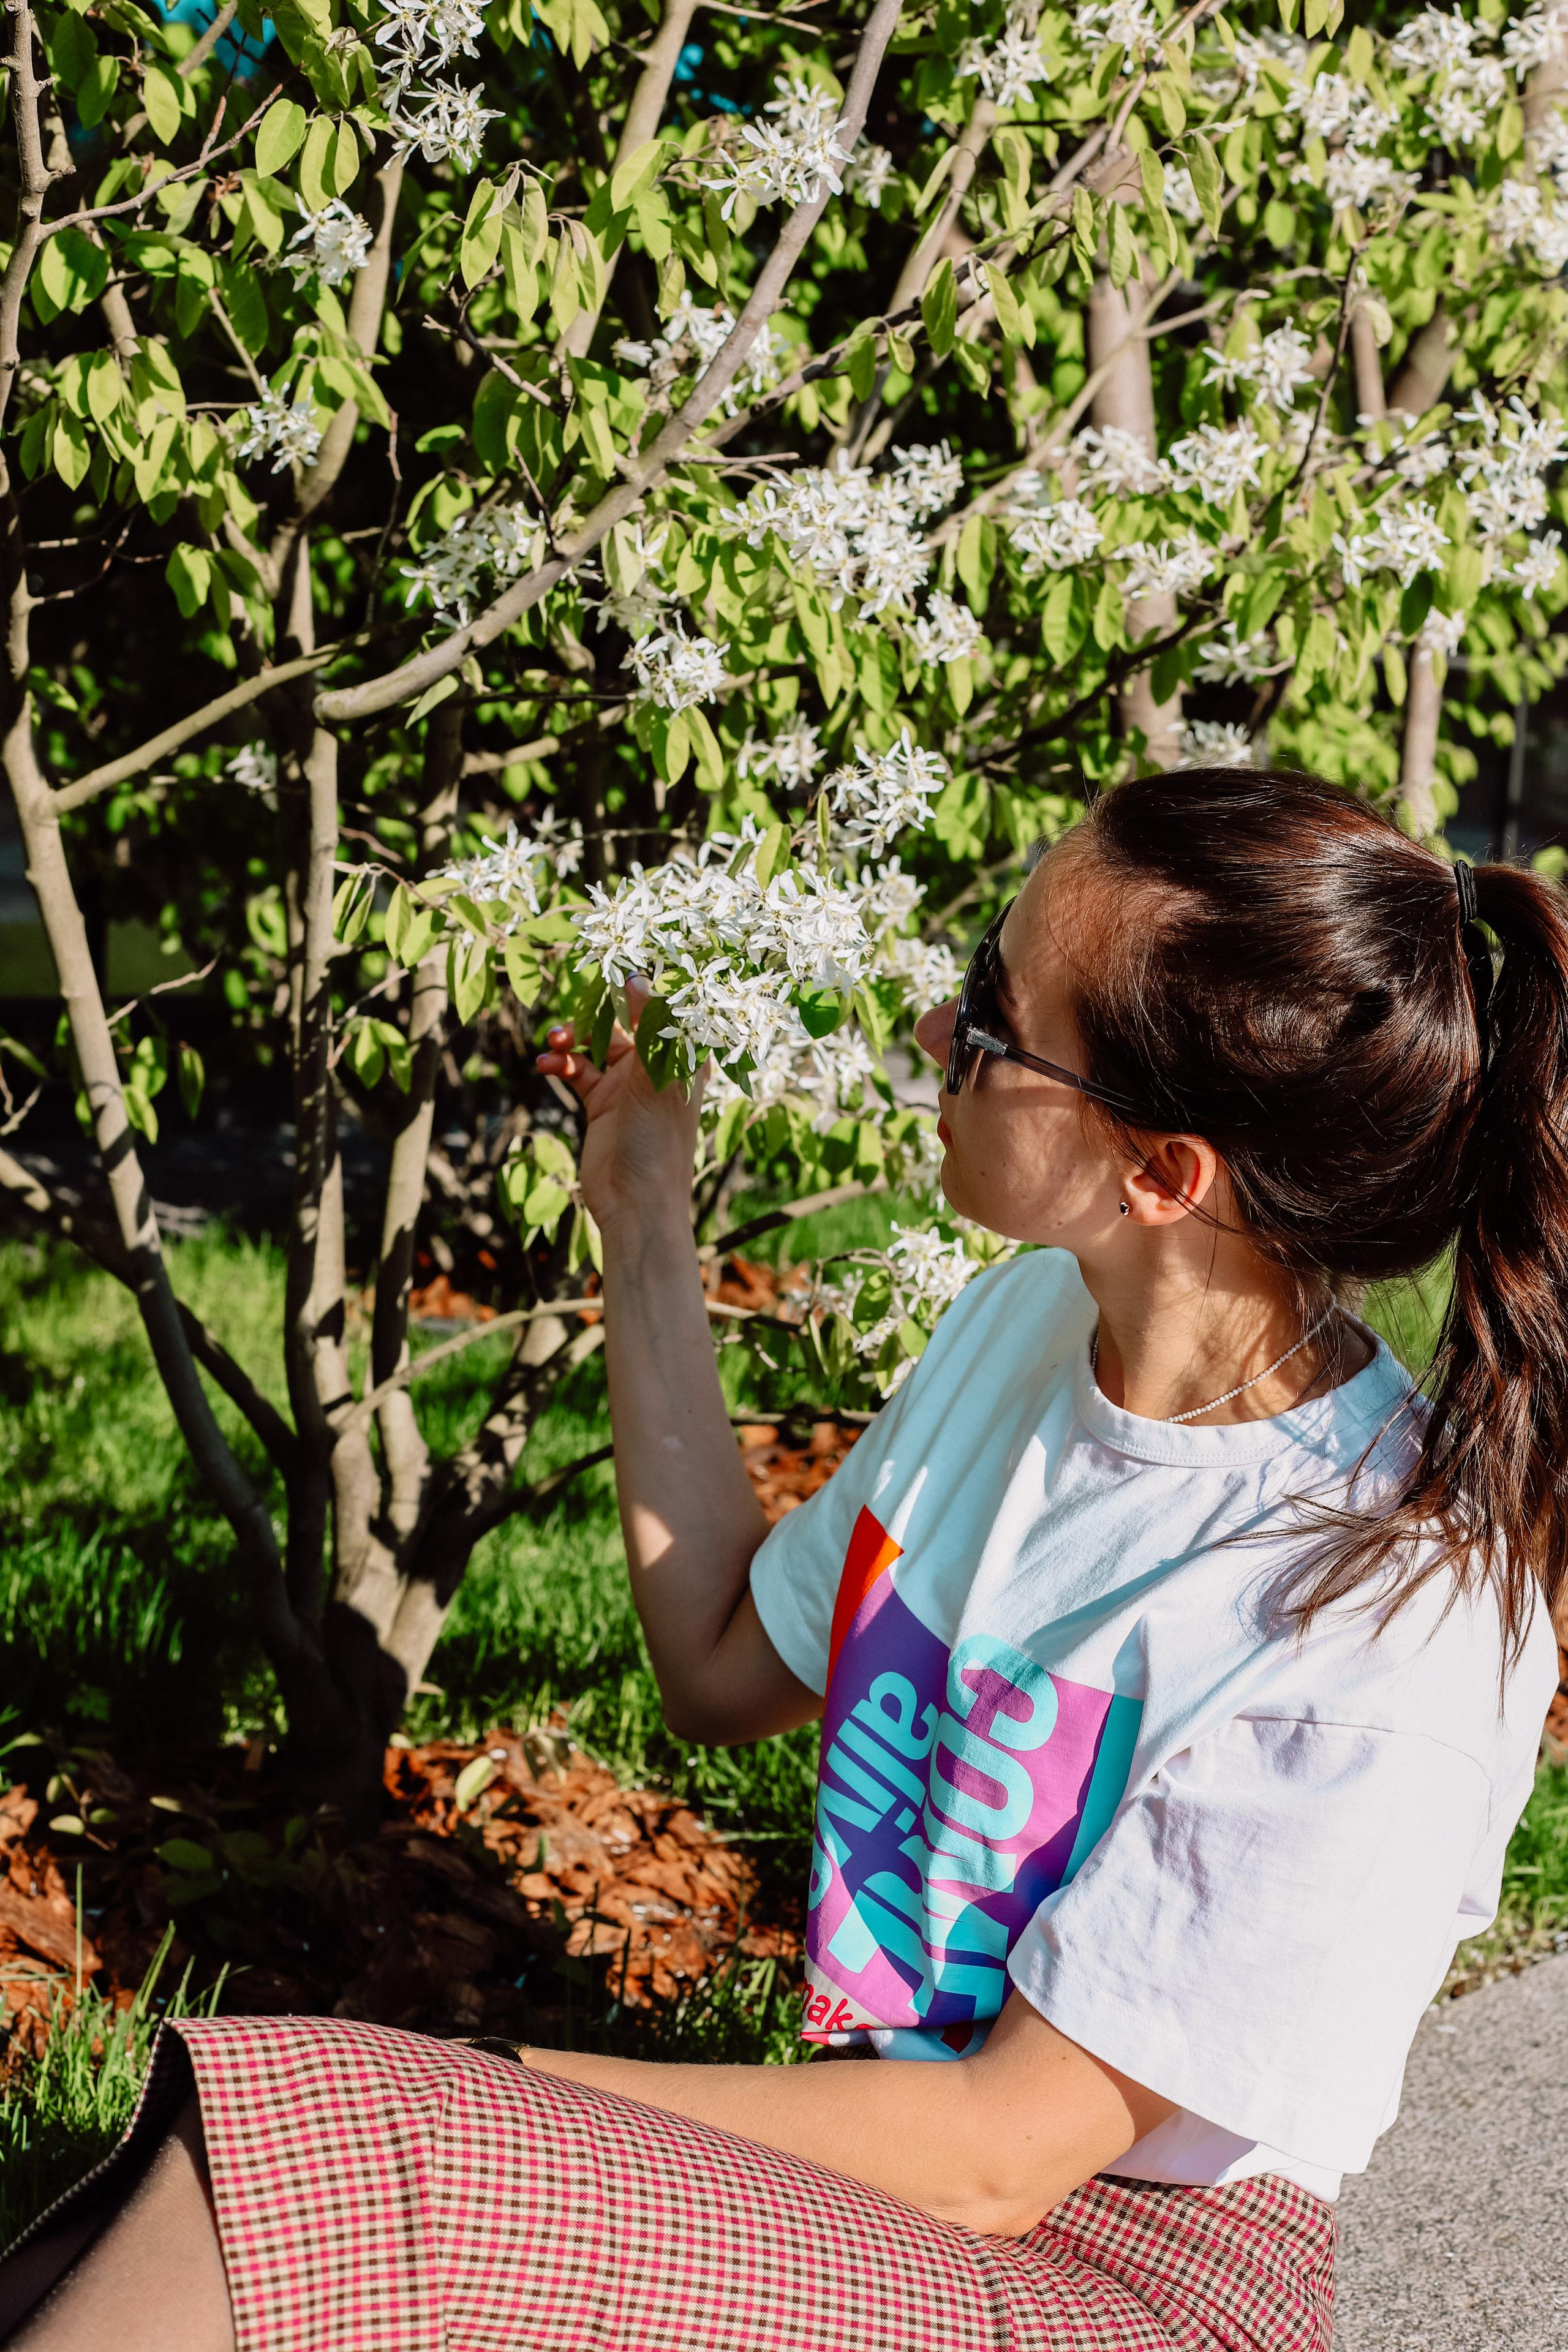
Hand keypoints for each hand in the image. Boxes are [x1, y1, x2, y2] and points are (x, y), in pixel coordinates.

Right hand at [535, 981, 705, 1238]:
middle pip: (624, 1020)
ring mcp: (627, 1085)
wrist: (635, 1203)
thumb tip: (636, 978)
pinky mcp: (601, 1104)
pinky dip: (560, 1063)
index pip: (664, 1008)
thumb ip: (648, 1028)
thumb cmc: (659, 1142)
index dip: (642, 985)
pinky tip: (546, 1065)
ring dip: (572, 1037)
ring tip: (554, 1042)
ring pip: (595, 1043)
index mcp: (681, 1057)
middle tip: (575, 1011)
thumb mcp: (656, 1078)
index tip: (614, 965)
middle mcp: (656, 1066)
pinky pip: (576, 1070)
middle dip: (595, 1011)